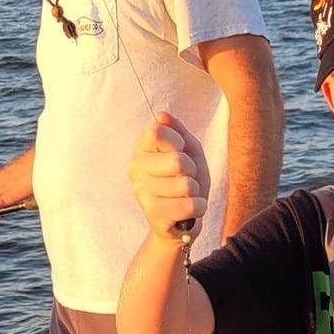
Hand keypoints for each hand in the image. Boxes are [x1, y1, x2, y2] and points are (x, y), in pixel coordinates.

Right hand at [129, 112, 210, 241]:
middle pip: (177, 160)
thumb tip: (162, 115)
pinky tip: (189, 210)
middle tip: (185, 179)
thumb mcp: (189, 150)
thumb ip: (178, 131)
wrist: (185, 218)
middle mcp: (135, 168)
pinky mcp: (153, 214)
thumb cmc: (186, 180)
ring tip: (185, 195)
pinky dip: (198, 207)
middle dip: (191, 171)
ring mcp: (141, 192)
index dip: (179, 143)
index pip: (158, 131)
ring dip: (195, 191)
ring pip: (186, 184)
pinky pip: (189, 205)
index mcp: (141, 148)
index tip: (180, 153)